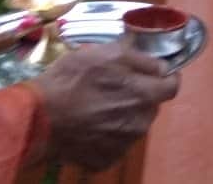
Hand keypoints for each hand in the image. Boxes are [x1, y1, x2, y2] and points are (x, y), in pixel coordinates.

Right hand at [29, 42, 179, 170]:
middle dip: (139, 94)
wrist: (40, 117)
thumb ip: (139, 58)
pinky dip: (107, 133)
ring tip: (97, 105)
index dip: (165, 76)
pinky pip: (116, 142)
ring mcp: (124, 145)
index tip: (153, 72)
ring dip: (123, 114)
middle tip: (114, 86)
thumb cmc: (72, 78)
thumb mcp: (105, 53)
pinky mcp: (106, 159)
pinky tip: (89, 123)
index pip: (172, 86)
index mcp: (144, 95)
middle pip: (150, 106)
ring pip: (133, 124)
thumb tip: (160, 66)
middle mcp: (140, 123)